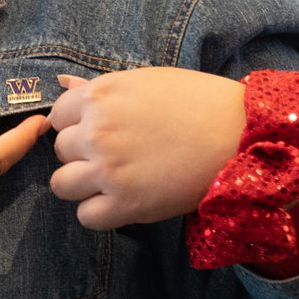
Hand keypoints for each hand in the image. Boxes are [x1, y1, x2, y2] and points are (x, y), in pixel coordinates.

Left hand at [48, 69, 245, 229]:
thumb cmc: (198, 102)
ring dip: (83, 185)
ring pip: (62, 184)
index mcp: (100, 97)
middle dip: (82, 154)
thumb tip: (62, 82)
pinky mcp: (126, 204)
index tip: (101, 131)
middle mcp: (97, 132)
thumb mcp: (145, 82)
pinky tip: (122, 201)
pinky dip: (100, 213)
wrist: (240, 134)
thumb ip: (98, 89)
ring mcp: (108, 169)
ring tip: (113, 181)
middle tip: (117, 156)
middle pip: (61, 150)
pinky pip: (86, 216)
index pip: (58, 116)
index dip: (77, 125)